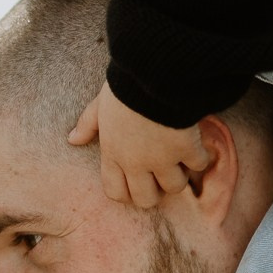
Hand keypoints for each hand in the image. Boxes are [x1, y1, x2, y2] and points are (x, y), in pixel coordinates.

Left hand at [69, 83, 209, 207]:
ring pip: (175, 187)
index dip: (128, 193)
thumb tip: (72, 139)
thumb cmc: (124, 87)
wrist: (153, 73)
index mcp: (113, 153)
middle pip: (146, 200)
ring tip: (181, 159)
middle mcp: (136, 163)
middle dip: (156, 191)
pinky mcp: (186, 148)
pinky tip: (196, 143)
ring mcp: (162, 158)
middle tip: (162, 174)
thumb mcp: (99, 105)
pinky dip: (200, 156)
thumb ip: (87, 125)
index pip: (115, 192)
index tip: (138, 182)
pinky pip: (198, 165)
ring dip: (180, 175)